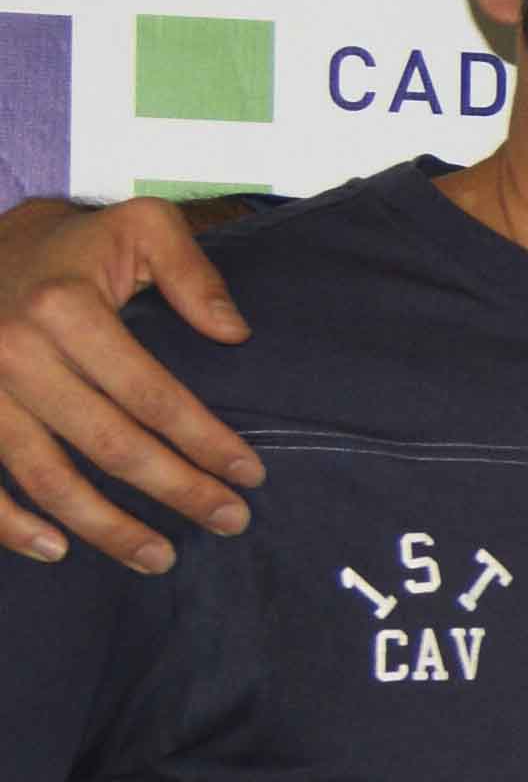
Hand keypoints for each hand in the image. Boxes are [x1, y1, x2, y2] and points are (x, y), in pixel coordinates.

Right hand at [0, 197, 257, 572]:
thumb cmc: (72, 244)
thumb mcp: (141, 225)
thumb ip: (193, 272)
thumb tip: (234, 334)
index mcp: (65, 309)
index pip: (152, 395)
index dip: (205, 441)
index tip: (249, 474)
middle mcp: (16, 353)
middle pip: (108, 444)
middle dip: (176, 490)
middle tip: (229, 520)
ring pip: (46, 476)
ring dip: (105, 527)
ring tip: (159, 556)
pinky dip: (12, 524)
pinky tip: (57, 548)